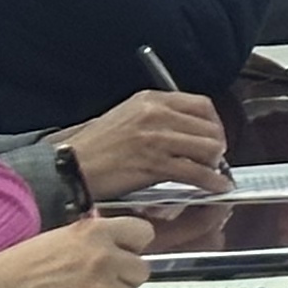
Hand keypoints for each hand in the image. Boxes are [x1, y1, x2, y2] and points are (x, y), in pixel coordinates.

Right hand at [0, 213, 152, 287]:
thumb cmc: (22, 264)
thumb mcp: (63, 236)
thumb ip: (95, 237)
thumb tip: (116, 241)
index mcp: (97, 232)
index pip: (143, 233)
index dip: (133, 245)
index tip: (124, 253)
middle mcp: (105, 258)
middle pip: (141, 269)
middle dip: (125, 277)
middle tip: (102, 281)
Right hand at [55, 90, 227, 200]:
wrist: (70, 166)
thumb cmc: (95, 146)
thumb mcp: (128, 117)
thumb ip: (159, 118)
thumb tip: (190, 132)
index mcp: (151, 100)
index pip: (202, 105)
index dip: (215, 123)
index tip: (216, 136)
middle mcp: (157, 114)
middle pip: (209, 127)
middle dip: (217, 147)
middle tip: (216, 160)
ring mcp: (156, 138)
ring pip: (207, 149)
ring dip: (215, 165)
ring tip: (213, 174)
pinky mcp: (153, 164)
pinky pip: (195, 172)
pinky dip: (211, 181)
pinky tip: (216, 187)